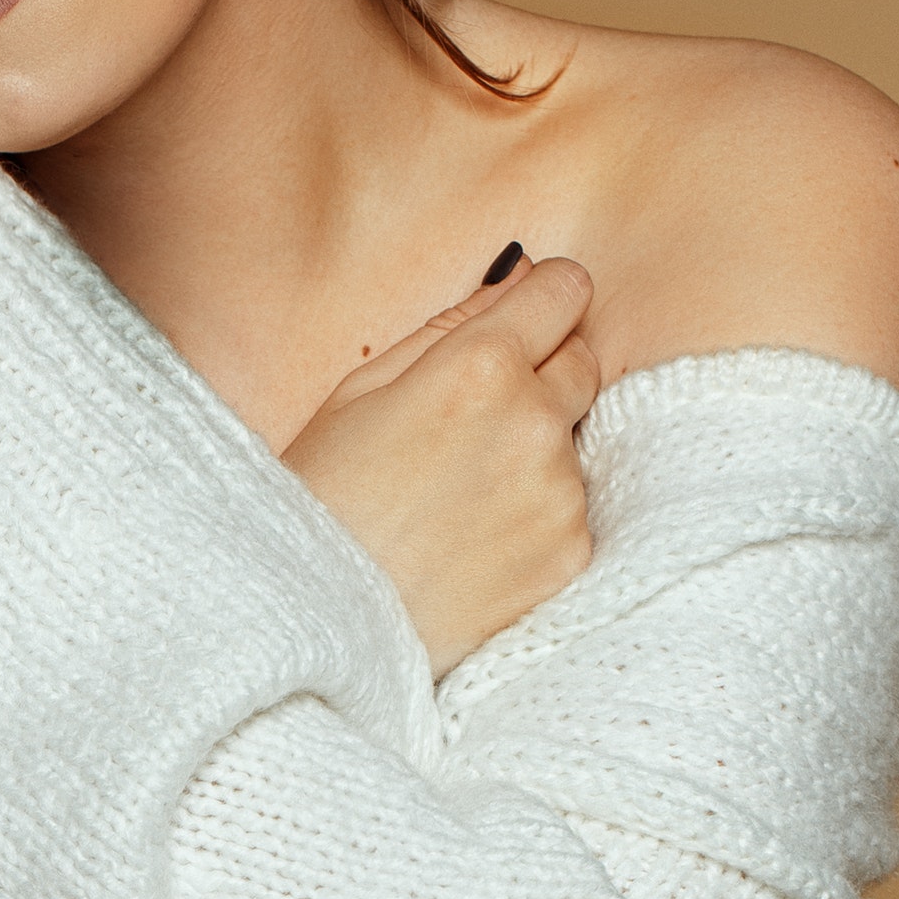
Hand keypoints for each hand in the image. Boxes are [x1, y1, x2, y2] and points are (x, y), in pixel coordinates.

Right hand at [283, 255, 599, 676]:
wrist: (314, 621)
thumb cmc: (319, 499)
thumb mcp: (360, 390)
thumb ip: (450, 325)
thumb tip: (522, 276)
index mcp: (478, 366)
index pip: (566, 290)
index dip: (542, 304)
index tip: (522, 327)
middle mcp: (533, 422)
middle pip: (584, 362)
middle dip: (542, 376)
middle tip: (469, 426)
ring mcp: (559, 493)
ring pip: (572, 444)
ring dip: (533, 456)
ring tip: (457, 499)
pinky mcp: (569, 554)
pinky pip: (572, 512)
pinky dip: (535, 520)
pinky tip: (473, 542)